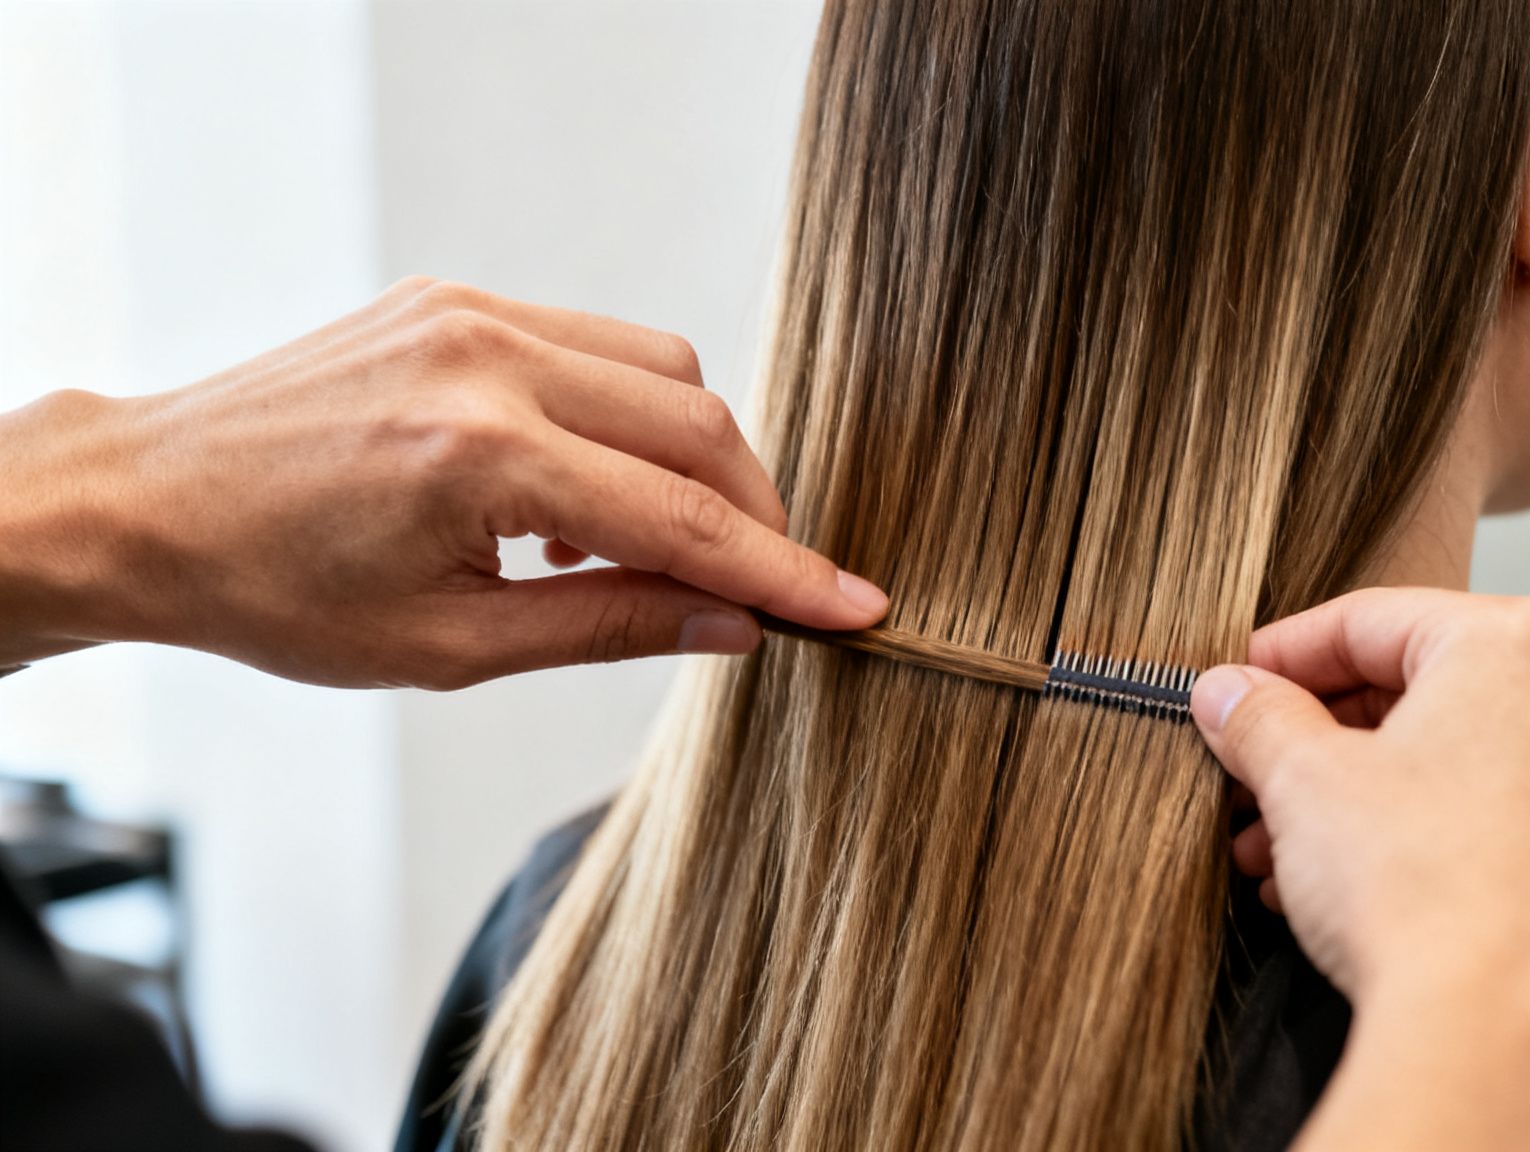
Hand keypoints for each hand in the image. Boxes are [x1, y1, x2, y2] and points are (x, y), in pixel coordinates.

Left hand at [0, 277, 887, 687]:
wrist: (148, 500)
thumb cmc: (276, 592)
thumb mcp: (447, 646)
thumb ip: (607, 626)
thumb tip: (735, 624)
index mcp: (480, 456)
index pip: (680, 517)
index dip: (781, 570)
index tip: (855, 605)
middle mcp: (487, 359)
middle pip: (696, 422)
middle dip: (751, 509)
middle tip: (760, 587)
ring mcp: (471, 314)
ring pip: (662, 369)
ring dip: (692, 458)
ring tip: (636, 548)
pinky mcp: (456, 297)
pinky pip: (596, 346)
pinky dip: (624, 418)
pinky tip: (577, 495)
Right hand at [1191, 589, 1529, 1151]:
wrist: (1511, 1039)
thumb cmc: (1418, 893)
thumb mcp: (1303, 783)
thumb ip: (1261, 718)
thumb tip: (1230, 693)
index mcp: (1517, 642)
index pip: (1374, 621)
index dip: (1286, 653)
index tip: (1241, 685)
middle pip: (1437, 692)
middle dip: (1335, 743)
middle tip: (1261, 783)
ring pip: (1488, 765)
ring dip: (1390, 800)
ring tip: (1301, 860)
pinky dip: (1470, 845)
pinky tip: (1399, 895)